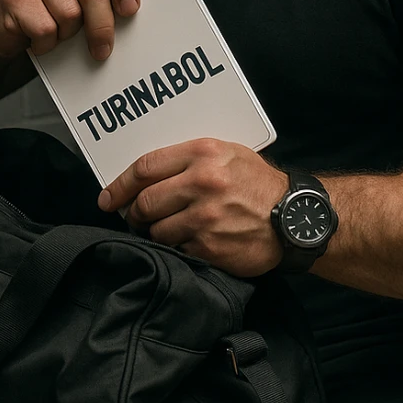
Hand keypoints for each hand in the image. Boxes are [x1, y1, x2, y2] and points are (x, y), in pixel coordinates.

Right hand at [0, 0, 140, 60]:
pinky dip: (46, 43)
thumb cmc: (53, 8)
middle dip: (102, 27)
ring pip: (70, 14)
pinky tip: (40, 38)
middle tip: (103, 49)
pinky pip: (45, 29)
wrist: (2, 17)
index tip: (130, 10)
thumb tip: (129, 17)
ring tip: (59, 32)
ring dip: (68, 34)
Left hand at [98, 138, 289, 277]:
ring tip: (169, 229)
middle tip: (136, 217)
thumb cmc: (258, 184)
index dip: (119, 184)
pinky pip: (176, 249)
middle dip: (134, 213)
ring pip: (155, 230)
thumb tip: (145, 175)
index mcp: (204, 153)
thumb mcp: (228, 154)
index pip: (145, 167)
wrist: (294, 218)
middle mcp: (202, 182)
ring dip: (156, 233)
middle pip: (144, 201)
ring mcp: (205, 217)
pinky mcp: (209, 247)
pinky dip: (177, 248)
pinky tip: (190, 242)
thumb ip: (189, 159)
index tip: (107, 196)